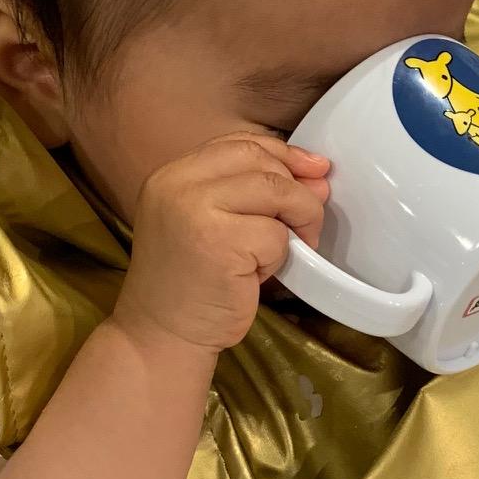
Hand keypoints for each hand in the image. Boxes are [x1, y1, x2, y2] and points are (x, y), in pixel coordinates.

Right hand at [115, 135, 330, 355]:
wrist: (160, 335)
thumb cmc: (191, 285)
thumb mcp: (213, 224)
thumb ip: (253, 194)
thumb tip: (317, 176)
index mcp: (173, 175)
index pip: (240, 143)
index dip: (283, 153)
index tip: (312, 169)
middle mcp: (178, 184)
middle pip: (261, 160)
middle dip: (297, 189)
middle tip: (307, 222)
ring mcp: (195, 210)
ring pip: (276, 191)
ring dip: (296, 221)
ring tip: (284, 252)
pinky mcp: (219, 242)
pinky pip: (277, 234)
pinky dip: (279, 257)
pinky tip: (255, 275)